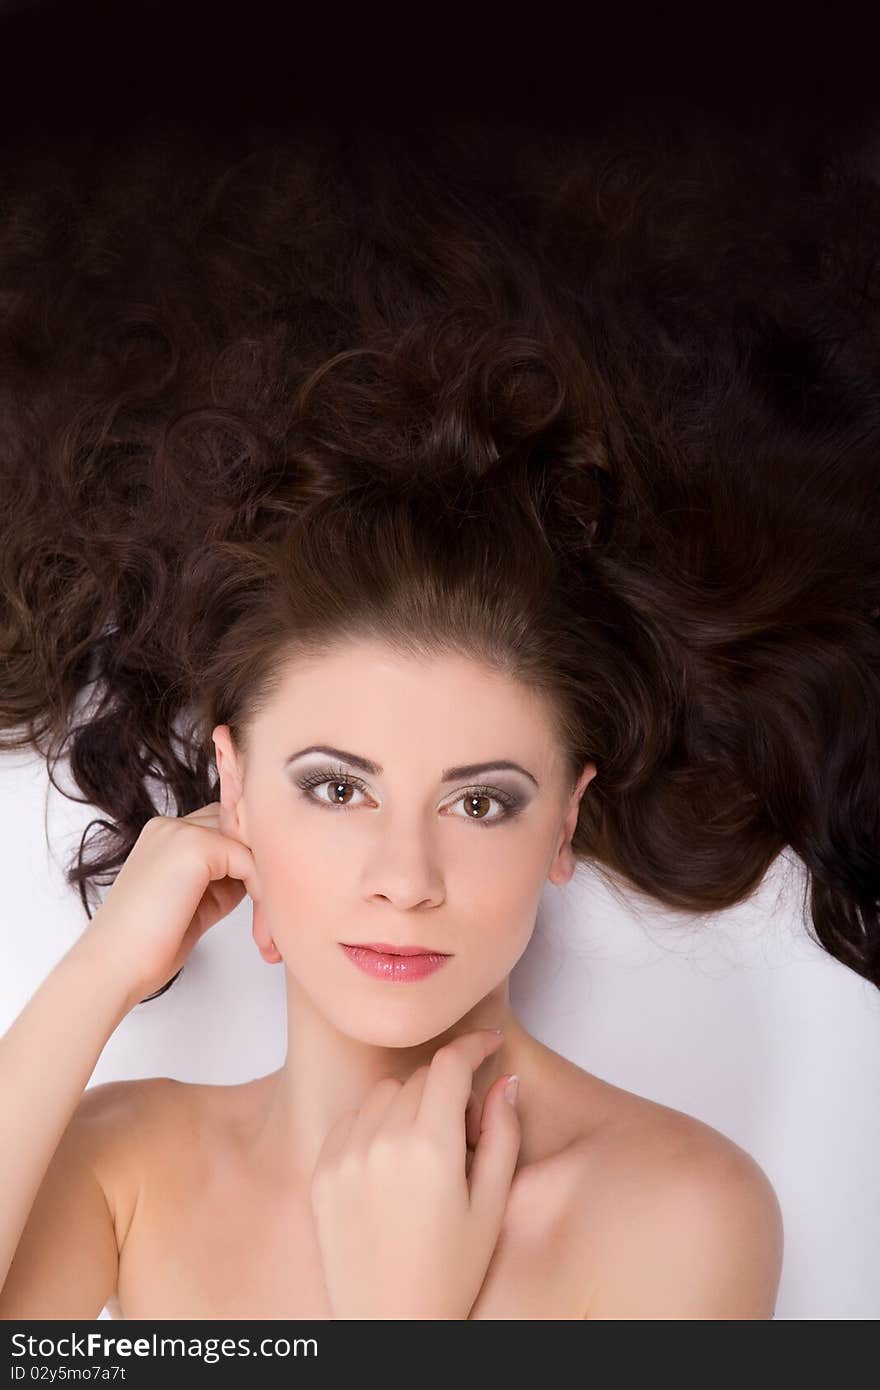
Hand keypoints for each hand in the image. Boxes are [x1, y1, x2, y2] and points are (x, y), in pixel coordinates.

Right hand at [79, 802, 257, 1007]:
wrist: (113, 967)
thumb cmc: (147, 946)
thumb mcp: (195, 902)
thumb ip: (223, 879)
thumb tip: (258, 872)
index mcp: (164, 835)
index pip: (225, 827)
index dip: (248, 860)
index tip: (262, 906)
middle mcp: (170, 825)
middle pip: (241, 829)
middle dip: (262, 867)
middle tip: (272, 918)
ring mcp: (181, 831)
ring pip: (249, 844)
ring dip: (267, 883)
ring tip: (269, 930)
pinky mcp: (195, 847)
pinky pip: (250, 861)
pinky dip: (263, 895)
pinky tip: (262, 930)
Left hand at [309, 1029, 520, 1319]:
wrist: (391, 1325)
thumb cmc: (449, 1274)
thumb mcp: (492, 1206)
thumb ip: (502, 1134)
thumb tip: (505, 1080)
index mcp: (429, 1147)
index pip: (449, 1064)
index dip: (472, 1044)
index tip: (486, 1043)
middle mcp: (382, 1141)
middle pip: (419, 1078)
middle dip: (446, 1088)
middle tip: (463, 1129)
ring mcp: (345, 1154)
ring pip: (383, 1092)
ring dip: (408, 1102)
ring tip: (424, 1149)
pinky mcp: (322, 1170)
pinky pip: (351, 1118)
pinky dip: (373, 1122)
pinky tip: (391, 1159)